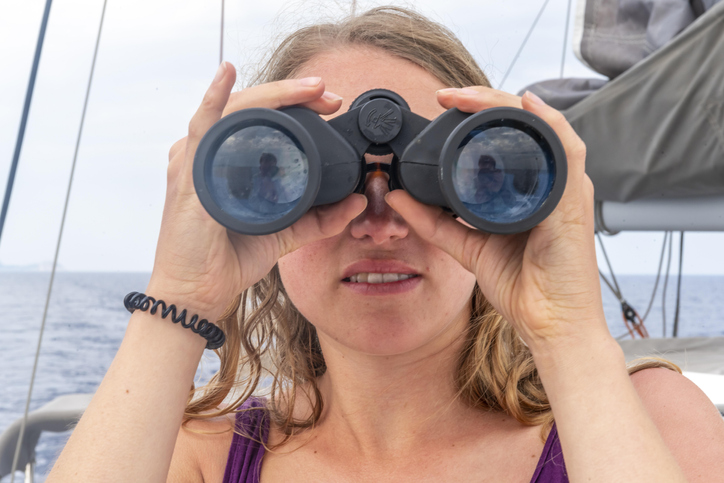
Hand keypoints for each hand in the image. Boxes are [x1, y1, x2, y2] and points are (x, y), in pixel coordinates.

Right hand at [148, 64, 366, 317]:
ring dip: (273, 95)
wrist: (198, 293)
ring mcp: (197, 160)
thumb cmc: (229, 260)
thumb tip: (359, 202)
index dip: (296, 105)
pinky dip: (213, 98)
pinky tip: (227, 73)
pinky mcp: (189, 175)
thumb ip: (319, 220)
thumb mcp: (284, 233)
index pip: (262, 119)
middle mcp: (211, 154)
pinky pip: (200, 128)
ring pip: (235, 111)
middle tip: (329, 94)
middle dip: (292, 95)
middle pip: (251, 108)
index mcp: (228, 160)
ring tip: (310, 89)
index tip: (331, 105)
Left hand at [386, 87, 606, 349]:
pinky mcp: (572, 202)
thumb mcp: (466, 246)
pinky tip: (527, 104)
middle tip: (446, 96)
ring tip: (468, 97)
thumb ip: (433, 222)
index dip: (475, 114)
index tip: (440, 105)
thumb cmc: (522, 286)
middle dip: (484, 102)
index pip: (506, 136)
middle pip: (522, 124)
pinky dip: (549, 123)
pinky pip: (568, 151)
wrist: (549, 324)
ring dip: (504, 105)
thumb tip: (396, 196)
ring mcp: (564, 188)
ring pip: (541, 128)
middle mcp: (548, 181)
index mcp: (527, 188)